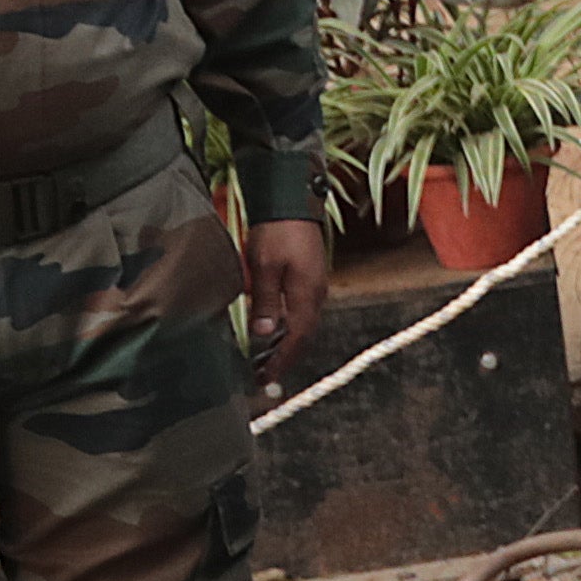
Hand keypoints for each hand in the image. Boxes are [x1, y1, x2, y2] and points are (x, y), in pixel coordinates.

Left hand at [243, 218, 334, 393]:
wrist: (292, 202)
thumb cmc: (277, 232)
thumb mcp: (264, 267)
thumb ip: (265, 301)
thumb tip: (264, 333)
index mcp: (307, 294)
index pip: (296, 338)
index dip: (281, 360)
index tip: (265, 378)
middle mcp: (316, 294)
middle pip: (304, 336)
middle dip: (285, 358)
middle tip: (264, 375)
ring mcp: (316, 286)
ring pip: (304, 325)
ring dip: (287, 344)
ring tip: (267, 358)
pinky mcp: (310, 278)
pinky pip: (303, 312)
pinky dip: (290, 328)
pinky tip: (276, 330)